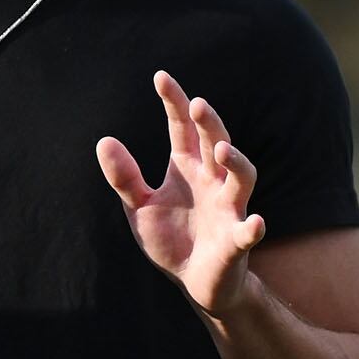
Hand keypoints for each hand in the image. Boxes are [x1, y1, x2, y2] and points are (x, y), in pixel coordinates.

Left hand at [97, 70, 266, 316]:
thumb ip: (124, 177)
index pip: (182, 128)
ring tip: (223, 150)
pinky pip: (248, 232)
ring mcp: (228, 209)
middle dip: (210, 124)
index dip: (174, 103)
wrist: (193, 281)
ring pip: (242, 178)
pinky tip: (255, 222)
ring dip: (237, 162)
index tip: (160, 77)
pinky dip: (252, 228)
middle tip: (197, 104)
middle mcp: (212, 181)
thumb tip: (104, 140)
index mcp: (187, 168)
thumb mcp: (139, 207)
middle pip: (215, 144)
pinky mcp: (236, 241)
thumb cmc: (171, 237)